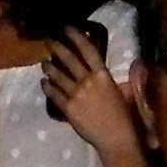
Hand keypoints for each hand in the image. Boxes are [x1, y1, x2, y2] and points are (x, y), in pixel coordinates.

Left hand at [42, 30, 138, 157]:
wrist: (115, 137)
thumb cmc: (123, 115)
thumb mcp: (122, 91)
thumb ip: (114, 78)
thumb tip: (122, 66)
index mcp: (103, 74)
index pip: (87, 49)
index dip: (75, 36)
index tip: (66, 28)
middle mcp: (88, 81)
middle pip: (68, 59)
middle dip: (57, 47)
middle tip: (48, 40)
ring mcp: (76, 94)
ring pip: (58, 75)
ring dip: (49, 67)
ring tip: (44, 63)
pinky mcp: (68, 108)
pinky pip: (54, 94)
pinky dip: (47, 86)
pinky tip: (43, 82)